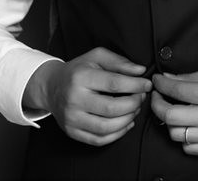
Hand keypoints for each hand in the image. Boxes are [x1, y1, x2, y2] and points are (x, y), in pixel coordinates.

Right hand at [24, 47, 150, 146]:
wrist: (51, 87)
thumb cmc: (77, 71)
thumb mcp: (96, 57)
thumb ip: (119, 62)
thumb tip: (140, 71)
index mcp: (80, 78)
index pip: (114, 84)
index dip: (135, 85)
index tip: (147, 84)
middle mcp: (74, 100)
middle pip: (113, 108)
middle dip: (134, 103)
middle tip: (141, 97)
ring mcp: (72, 119)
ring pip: (108, 127)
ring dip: (128, 119)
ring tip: (134, 109)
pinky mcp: (72, 132)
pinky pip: (100, 140)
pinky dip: (118, 134)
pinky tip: (125, 122)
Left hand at [150, 67, 197, 155]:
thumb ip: (191, 77)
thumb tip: (168, 78)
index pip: (175, 90)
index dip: (160, 85)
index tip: (157, 81)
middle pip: (169, 116)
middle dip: (157, 105)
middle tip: (157, 97)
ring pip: (176, 134)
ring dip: (169, 123)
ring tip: (173, 112)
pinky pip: (188, 148)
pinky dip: (183, 138)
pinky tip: (187, 127)